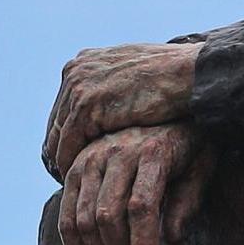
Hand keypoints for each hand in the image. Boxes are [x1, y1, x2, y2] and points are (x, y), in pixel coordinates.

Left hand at [43, 42, 200, 178]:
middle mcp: (75, 72)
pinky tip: (77, 180)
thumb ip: (114, 83)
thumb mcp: (132, 72)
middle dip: (60, 148)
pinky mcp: (85, 106)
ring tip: (71, 183)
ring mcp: (78, 88)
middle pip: (57, 121)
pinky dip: (69, 163)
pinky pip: (68, 144)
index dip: (68, 133)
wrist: (186, 72)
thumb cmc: (170, 75)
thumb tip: (109, 95)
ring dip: (62, 160)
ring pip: (58, 135)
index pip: (65, 106)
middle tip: (66, 174)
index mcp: (84, 61)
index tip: (73, 154)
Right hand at [58, 123, 214, 244]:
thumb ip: (189, 201)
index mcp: (152, 152)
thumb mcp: (201, 167)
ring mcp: (90, 159)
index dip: (143, 244)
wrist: (158, 102)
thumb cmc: (186, 145)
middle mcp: (116, 152)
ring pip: (82, 219)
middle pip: (107, 215)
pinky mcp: (74, 169)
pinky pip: (65, 215)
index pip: (141, 206)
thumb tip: (171, 239)